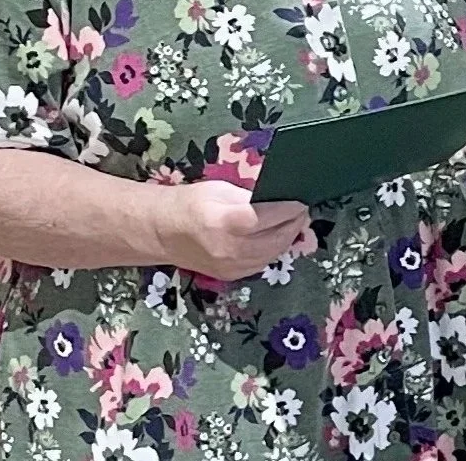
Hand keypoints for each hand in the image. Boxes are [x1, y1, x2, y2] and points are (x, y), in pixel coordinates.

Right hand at [157, 181, 309, 281]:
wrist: (163, 232)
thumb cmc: (190, 203)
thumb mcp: (220, 189)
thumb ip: (250, 196)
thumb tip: (278, 198)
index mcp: (224, 222)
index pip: (267, 217)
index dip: (289, 209)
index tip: (301, 199)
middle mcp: (229, 249)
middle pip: (275, 239)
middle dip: (294, 223)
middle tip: (302, 209)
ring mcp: (230, 267)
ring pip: (272, 254)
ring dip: (287, 238)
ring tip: (295, 221)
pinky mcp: (231, 276)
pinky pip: (262, 263)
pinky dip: (274, 250)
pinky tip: (278, 237)